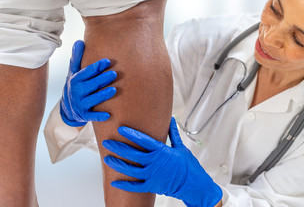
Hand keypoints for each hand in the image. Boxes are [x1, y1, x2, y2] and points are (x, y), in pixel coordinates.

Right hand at [60, 40, 116, 125]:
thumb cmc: (75, 86)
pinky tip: (108, 115)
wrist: (68, 108)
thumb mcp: (73, 72)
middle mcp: (77, 92)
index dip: (96, 67)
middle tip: (114, 74)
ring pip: (92, 99)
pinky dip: (99, 116)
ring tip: (114, 90)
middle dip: (102, 80)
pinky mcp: (84, 115)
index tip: (107, 61)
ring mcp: (80, 104)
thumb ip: (77, 58)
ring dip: (102, 95)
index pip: (86, 72)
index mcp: (75, 80)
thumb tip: (79, 41)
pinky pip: (92, 116)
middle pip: (91, 85)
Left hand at [102, 117, 222, 206]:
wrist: (194, 185)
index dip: (131, 134)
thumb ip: (173, 133)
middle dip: (119, 148)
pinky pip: (135, 186)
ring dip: (118, 164)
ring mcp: (152, 175)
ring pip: (131, 170)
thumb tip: (171, 119)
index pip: (143, 140)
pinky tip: (114, 182)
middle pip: (133, 154)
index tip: (120, 129)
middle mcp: (155, 163)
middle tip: (107, 142)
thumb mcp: (181, 147)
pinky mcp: (152, 186)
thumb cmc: (188, 165)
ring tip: (107, 159)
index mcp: (162, 151)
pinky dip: (124, 185)